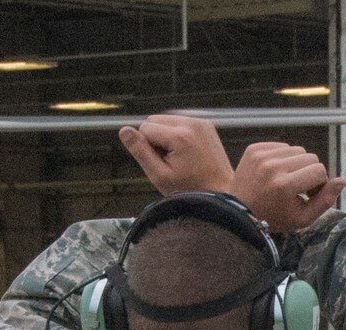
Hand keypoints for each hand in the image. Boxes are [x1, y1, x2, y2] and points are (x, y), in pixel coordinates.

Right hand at [117, 115, 234, 195]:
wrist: (221, 192)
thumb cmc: (190, 190)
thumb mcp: (159, 175)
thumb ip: (140, 151)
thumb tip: (124, 130)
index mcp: (180, 136)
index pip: (144, 128)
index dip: (148, 148)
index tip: (164, 164)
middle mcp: (192, 124)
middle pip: (153, 120)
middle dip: (155, 139)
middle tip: (171, 161)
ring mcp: (201, 122)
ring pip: (165, 120)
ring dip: (166, 136)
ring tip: (180, 158)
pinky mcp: (206, 124)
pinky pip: (178, 122)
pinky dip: (177, 134)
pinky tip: (187, 152)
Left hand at [231, 142, 345, 233]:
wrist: (240, 211)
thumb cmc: (275, 217)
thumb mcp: (304, 218)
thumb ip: (326, 200)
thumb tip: (342, 180)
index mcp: (285, 185)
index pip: (319, 171)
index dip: (319, 183)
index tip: (309, 193)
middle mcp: (273, 167)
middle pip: (310, 157)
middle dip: (309, 172)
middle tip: (298, 187)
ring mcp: (261, 156)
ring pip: (297, 150)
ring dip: (296, 163)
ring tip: (287, 178)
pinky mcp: (254, 149)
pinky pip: (281, 145)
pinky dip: (283, 157)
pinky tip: (276, 172)